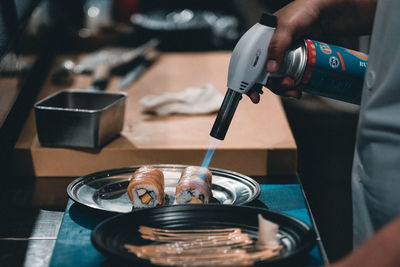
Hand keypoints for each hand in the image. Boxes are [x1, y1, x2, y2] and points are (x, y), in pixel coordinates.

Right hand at [248, 0, 376, 102]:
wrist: (332, 11)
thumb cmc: (307, 9)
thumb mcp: (288, 25)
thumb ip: (278, 45)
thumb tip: (271, 69)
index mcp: (261, 39)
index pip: (248, 62)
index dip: (247, 79)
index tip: (252, 93)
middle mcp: (270, 50)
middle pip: (263, 75)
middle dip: (272, 85)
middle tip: (286, 84)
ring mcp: (284, 57)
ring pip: (277, 79)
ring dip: (284, 88)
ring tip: (295, 89)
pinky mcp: (297, 62)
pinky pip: (291, 78)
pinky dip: (293, 86)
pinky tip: (299, 89)